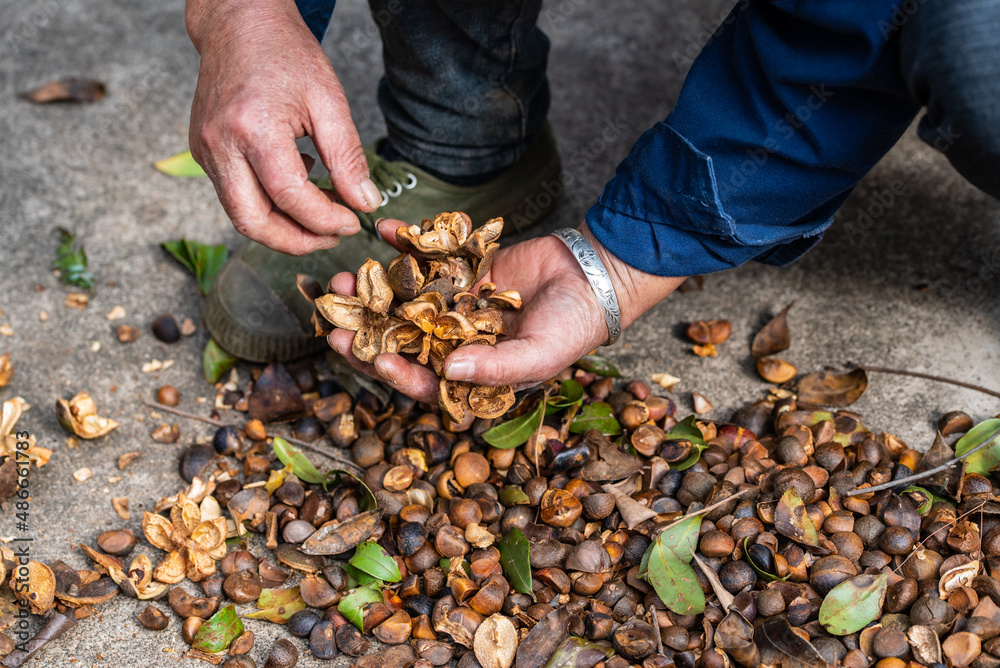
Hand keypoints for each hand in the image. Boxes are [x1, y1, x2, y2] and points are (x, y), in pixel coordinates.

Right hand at [186, 0, 381, 254]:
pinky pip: (235, 196)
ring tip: (320, 214)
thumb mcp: (329, 100)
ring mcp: (205, 151)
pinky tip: (296, 185)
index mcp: (252, 129)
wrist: (238, 23)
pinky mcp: (203, 153)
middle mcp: (219, 145)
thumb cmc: (284, 53)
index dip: (324, 220)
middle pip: (253, 222)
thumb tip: (365, 202)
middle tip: (333, 236)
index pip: (289, 197)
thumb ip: (348, 157)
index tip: (352, 221)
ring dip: (282, 227)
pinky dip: (268, 204)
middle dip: (297, 241)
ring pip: (241, 215)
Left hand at [327, 220, 686, 403]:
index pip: (425, 381)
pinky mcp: (462, 270)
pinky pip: (429, 259)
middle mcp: (457, 342)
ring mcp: (456, 305)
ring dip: (376, 289)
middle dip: (369, 331)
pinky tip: (386, 230)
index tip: (371, 358)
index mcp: (472, 375)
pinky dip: (408, 244)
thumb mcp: (537, 357)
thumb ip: (493, 369)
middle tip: (334, 321)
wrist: (594, 275)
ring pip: (406, 299)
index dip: (395, 373)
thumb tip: (445, 371)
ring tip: (346, 278)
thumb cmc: (572, 328)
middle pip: (403, 340)